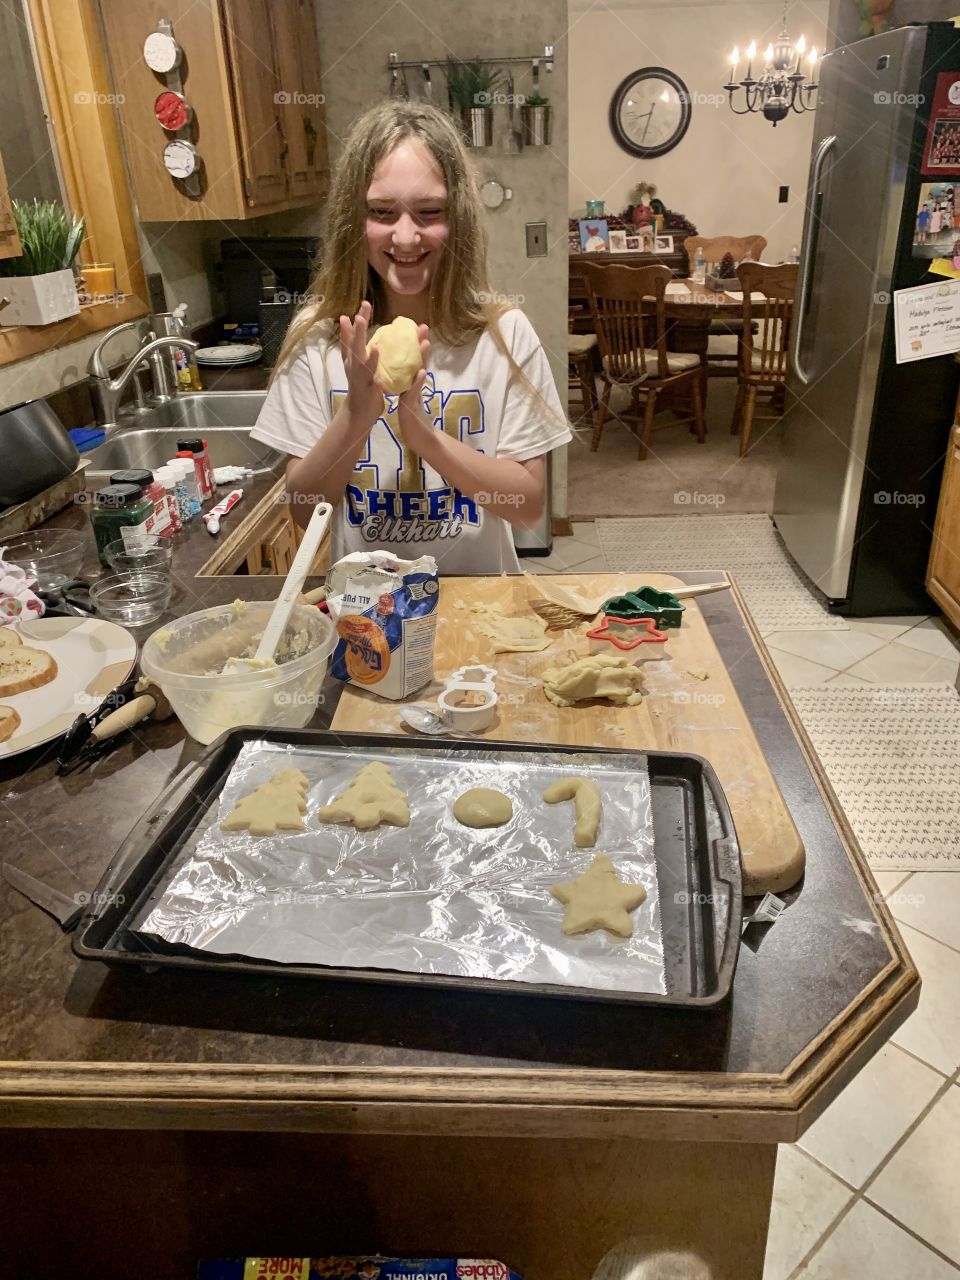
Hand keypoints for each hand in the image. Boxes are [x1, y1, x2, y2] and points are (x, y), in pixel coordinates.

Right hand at [339, 300, 385, 429]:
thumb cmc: (360, 384)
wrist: (358, 412)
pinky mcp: (368, 393)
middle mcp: (353, 367)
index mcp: (352, 359)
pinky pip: (372, 386)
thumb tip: (347, 321)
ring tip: (375, 346)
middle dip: (358, 331)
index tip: (365, 304)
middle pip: (355, 347)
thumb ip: (352, 343)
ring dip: (368, 356)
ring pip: (363, 365)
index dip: (357, 322)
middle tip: (361, 315)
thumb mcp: (354, 362)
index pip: (353, 337)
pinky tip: (380, 379)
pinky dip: (376, 383)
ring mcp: (360, 380)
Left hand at [395, 324, 432, 446]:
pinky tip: (421, 372)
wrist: (420, 439)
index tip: (418, 328)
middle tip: (425, 327)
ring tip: (425, 343)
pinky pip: (415, 393)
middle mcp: (416, 386)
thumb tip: (409, 371)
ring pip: (419, 374)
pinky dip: (418, 382)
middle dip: (422, 345)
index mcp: (412, 383)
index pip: (414, 360)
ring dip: (423, 359)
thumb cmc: (414, 419)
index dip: (416, 345)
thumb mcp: (410, 398)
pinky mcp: (413, 407)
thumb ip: (409, 385)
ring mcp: (416, 396)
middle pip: (419, 362)